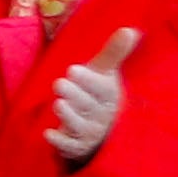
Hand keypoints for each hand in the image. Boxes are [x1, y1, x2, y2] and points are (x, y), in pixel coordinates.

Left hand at [46, 27, 141, 165]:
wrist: (106, 131)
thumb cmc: (99, 95)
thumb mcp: (106, 74)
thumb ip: (113, 53)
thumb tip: (130, 30)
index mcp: (110, 95)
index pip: (102, 88)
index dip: (89, 80)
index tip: (72, 69)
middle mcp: (102, 115)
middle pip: (88, 105)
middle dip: (74, 95)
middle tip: (59, 83)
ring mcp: (90, 133)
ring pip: (79, 126)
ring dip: (68, 116)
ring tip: (57, 104)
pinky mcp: (78, 147)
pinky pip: (70, 146)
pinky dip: (60, 141)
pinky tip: (47, 133)